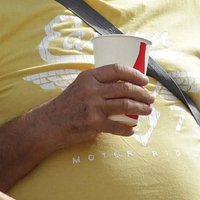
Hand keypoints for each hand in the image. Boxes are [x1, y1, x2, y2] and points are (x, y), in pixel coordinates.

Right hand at [39, 64, 154, 143]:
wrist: (48, 124)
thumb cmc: (67, 104)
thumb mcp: (80, 86)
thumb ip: (99, 83)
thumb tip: (126, 82)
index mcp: (89, 77)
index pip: (118, 69)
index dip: (135, 74)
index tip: (145, 80)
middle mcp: (92, 90)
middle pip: (126, 88)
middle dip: (143, 93)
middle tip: (150, 98)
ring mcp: (93, 107)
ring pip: (126, 105)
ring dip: (141, 108)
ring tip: (148, 110)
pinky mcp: (93, 123)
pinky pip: (117, 126)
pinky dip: (128, 129)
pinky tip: (132, 129)